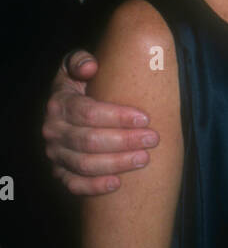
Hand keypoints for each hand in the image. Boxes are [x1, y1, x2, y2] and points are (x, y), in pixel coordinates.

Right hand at [42, 50, 158, 195]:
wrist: (70, 107)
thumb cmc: (84, 84)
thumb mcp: (78, 65)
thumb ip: (81, 60)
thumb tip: (90, 67)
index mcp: (59, 103)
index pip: (88, 113)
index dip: (118, 117)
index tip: (146, 118)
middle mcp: (53, 130)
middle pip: (88, 141)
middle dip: (124, 141)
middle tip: (153, 139)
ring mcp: (55, 153)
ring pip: (84, 165)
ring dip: (117, 163)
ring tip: (145, 158)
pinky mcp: (60, 172)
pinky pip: (74, 185)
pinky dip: (94, 187)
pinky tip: (117, 184)